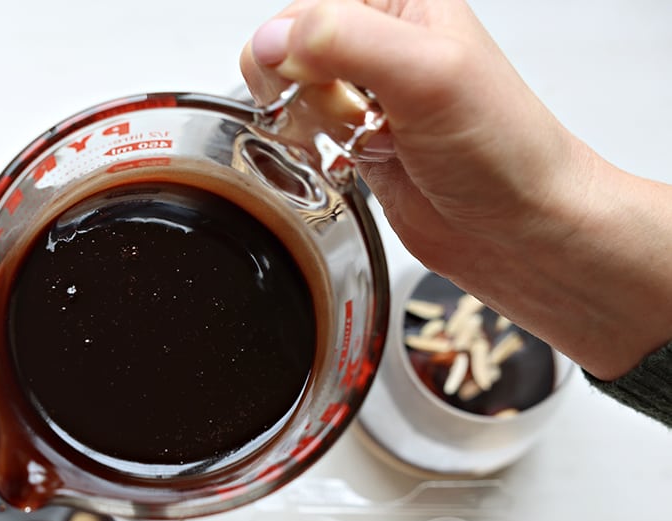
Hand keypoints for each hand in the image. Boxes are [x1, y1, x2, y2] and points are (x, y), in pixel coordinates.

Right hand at [239, 0, 671, 380]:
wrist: (520, 227)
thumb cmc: (501, 148)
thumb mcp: (426, 76)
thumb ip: (344, 42)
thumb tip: (271, 41)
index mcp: (399, 2)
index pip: (303, 10)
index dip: (298, 53)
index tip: (330, 88)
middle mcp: (381, 41)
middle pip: (286, 54)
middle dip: (306, 95)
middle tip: (357, 118)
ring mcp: (366, 93)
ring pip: (289, 97)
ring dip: (314, 129)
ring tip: (366, 142)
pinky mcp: (356, 139)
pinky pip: (302, 136)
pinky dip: (315, 155)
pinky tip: (354, 163)